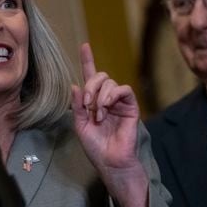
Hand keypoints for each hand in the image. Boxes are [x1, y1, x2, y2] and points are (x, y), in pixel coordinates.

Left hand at [71, 42, 146, 206]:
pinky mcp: (131, 106)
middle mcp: (107, 99)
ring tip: (98, 114)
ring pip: (110, 82)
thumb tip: (75, 85)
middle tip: (87, 104)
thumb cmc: (95, 147)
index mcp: (93, 102)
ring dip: (100, 95)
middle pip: (100, 76)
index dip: (88, 60)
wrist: (110, 161)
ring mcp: (119, 102)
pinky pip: (123, 90)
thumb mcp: (80, 125)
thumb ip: (77, 106)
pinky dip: (112, 96)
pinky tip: (106, 108)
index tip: (84, 45)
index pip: (91, 76)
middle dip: (90, 86)